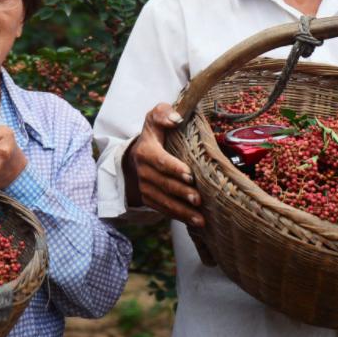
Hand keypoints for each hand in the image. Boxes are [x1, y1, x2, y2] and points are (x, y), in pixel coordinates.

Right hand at [123, 103, 203, 226]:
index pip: (160, 161)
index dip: (174, 169)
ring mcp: (145, 188)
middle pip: (164, 184)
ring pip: (164, 201)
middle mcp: (143, 171)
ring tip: (200, 219)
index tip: (189, 176)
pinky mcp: (149, 200)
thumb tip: (175, 119)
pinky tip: (195, 223)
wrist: (137, 154)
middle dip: (181, 193)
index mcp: (146, 151)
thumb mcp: (154, 117)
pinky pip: (164, 210)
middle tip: (198, 199)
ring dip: (182, 211)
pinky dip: (179, 217)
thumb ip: (163, 113)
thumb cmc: (154, 134)